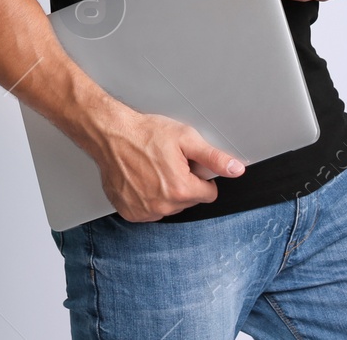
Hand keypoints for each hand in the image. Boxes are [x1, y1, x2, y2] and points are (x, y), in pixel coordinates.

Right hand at [86, 104, 244, 222]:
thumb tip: (236, 169)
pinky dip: (147, 199)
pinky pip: (149, 212)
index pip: (209, 194)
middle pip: (188, 201)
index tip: (187, 165)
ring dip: (165, 193)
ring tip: (152, 170)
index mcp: (181, 189)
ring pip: (169, 208)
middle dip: (183, 184)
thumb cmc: (144, 134)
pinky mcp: (130, 212)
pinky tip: (141, 180)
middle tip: (167, 164)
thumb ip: (214, 157)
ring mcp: (145, 211)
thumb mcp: (185, 138)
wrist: (110, 134)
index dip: (201, 178)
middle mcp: (163, 206)